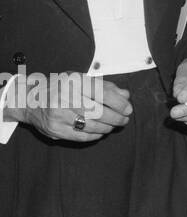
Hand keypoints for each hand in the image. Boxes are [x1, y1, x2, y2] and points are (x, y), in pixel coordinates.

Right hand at [16, 73, 131, 142]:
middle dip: (116, 118)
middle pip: (98, 112)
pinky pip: (81, 136)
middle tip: (124, 119)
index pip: (102, 93)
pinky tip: (100, 132)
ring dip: (107, 127)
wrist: (28, 100)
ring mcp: (57, 115)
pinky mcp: (54, 129)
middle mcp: (64, 97)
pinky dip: (95, 135)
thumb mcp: (80, 80)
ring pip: (91, 125)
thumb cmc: (60, 88)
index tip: (128, 109)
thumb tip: (125, 96)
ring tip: (114, 125)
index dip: (119, 103)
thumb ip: (104, 86)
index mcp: (73, 81)